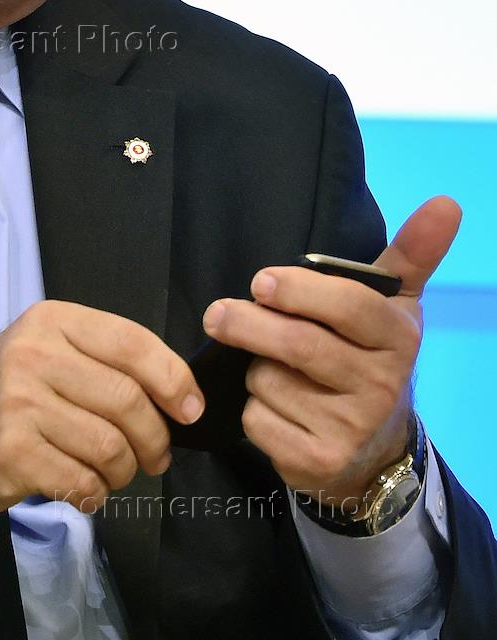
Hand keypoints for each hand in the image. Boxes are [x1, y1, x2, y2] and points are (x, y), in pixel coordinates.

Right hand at [0, 299, 203, 518]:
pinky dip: (95, 492)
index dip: (173, 378)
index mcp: (51, 321)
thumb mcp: (47, 352)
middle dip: (155, 438)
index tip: (191, 409)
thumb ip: (103, 361)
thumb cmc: (4, 394)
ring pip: (110, 446)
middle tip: (154, 456)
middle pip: (127, 400)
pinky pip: (82, 480)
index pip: (131, 342)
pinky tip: (82, 486)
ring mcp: (19, 404)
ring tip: (113, 472)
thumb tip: (179, 394)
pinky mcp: (11, 453)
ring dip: (125, 471)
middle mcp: (34, 355)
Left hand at [201, 196, 461, 504]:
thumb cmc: (369, 355)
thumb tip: (446, 202)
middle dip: (249, 324)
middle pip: (299, 344)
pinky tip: (273, 407)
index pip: (349, 305)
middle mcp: (381, 384)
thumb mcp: (393, 305)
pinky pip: (259, 420)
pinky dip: (251, 409)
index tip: (260, 281)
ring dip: (252, 367)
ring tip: (267, 366)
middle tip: (216, 314)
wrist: (374, 449)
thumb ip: (411, 253)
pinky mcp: (318, 462)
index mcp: (398, 337)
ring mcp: (351, 427)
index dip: (299, 291)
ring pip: (271, 381)